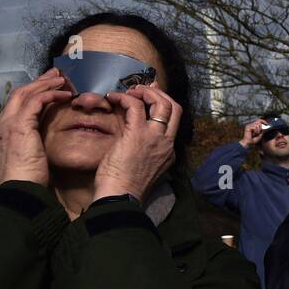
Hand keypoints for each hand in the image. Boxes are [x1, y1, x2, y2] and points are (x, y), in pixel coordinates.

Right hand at [0, 69, 73, 186]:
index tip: (46, 91)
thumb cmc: (25, 188)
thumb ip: (28, 153)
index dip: (30, 97)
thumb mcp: (25, 166)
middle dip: (36, 83)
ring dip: (44, 84)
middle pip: (16, 96)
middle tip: (54, 76)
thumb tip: (38, 150)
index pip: (13, 110)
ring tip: (61, 80)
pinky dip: (50, 94)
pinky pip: (35, 101)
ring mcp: (5, 126)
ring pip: (24, 94)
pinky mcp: (18, 126)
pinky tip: (64, 95)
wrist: (17, 196)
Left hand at [93, 85, 182, 200]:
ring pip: (162, 103)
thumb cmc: (124, 187)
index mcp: (168, 151)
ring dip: (145, 93)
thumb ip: (143, 148)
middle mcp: (166, 142)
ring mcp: (155, 137)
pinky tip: (113, 97)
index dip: (162, 106)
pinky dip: (124, 97)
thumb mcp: (141, 165)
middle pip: (175, 107)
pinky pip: (135, 106)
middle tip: (142, 91)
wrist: (120, 197)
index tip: (150, 98)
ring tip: (130, 92)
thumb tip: (132, 133)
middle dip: (159, 95)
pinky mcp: (138, 133)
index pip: (172, 122)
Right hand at [240, 118, 266, 147]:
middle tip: (259, 132)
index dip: (263, 121)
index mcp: (252, 126)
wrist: (248, 143)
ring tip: (255, 134)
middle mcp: (250, 125)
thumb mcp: (260, 134)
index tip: (267, 124)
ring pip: (257, 124)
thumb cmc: (253, 140)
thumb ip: (262, 130)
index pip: (259, 120)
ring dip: (258, 130)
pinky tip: (253, 134)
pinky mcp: (247, 127)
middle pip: (258, 121)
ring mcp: (248, 125)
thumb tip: (265, 125)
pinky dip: (255, 131)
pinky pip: (255, 127)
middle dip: (261, 127)